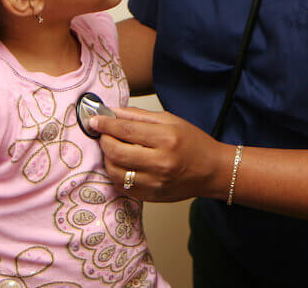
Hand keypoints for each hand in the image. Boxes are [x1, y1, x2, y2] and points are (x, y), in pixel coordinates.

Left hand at [89, 106, 231, 202]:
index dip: (106, 124)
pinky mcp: (151, 196)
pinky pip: (122, 186)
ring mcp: (155, 182)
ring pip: (115, 171)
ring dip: (108, 158)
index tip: (95, 120)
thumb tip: (112, 112)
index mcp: (166, 139)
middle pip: (116, 152)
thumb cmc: (194, 143)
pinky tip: (122, 164)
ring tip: (113, 149)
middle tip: (104, 134)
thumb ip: (139, 116)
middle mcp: (161, 162)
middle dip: (104, 141)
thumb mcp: (170, 120)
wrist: (212, 171)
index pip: (126, 130)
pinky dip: (116, 174)